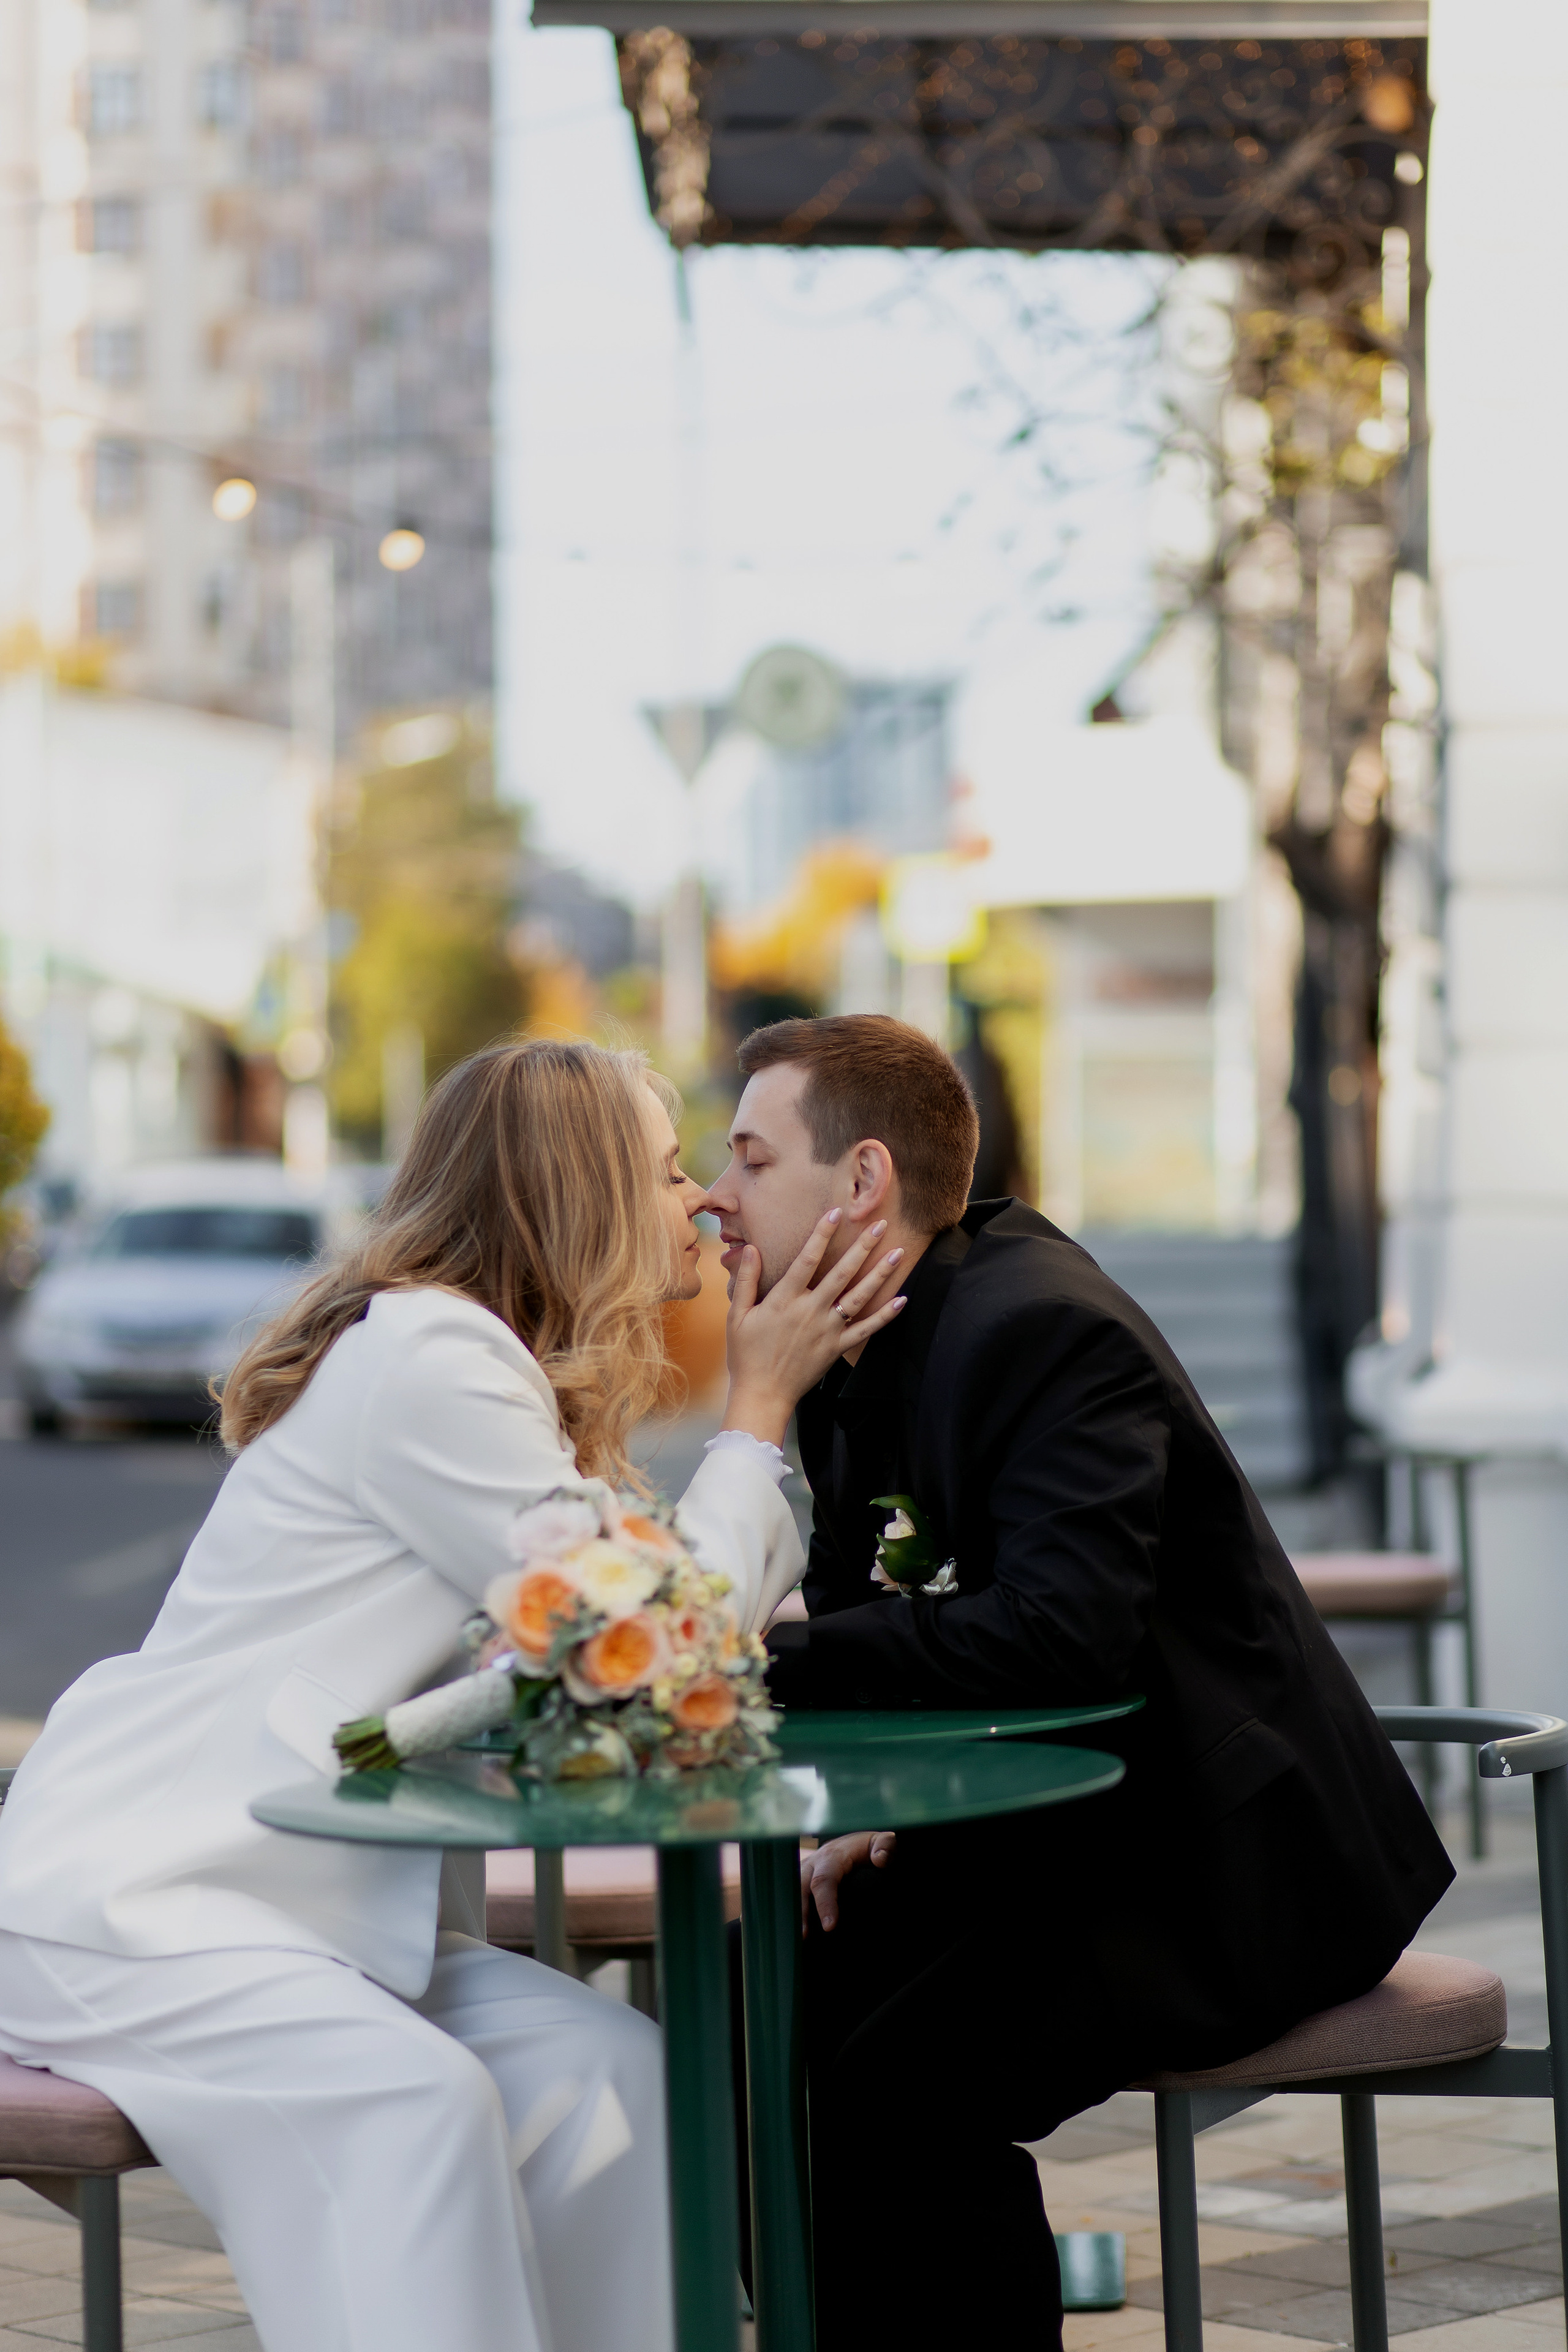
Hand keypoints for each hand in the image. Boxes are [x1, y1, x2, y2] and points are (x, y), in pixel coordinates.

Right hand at [722, 1211, 907, 1446]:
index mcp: (785, 1299)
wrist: (762, 1394)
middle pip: (842, 1272)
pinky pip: (866, 1329)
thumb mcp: (737, 1315)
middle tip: (881, 1225)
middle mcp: (810, 1311)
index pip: (807, 1259)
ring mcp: (827, 1330)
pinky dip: (886, 1315)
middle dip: (863, 1246)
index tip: (836, 1212)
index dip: (822, 1234)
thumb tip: (751, 1249)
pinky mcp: (837, 1348)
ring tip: (898, 1253)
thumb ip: (746, 1280)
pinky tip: (902, 1299)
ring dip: (880, 1274)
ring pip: (859, 1297)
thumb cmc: (745, 1354)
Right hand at [801, 1831, 896, 1930]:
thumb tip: (880, 1859)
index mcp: (831, 1857)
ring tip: (800, 1939)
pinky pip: (794, 1897)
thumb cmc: (864, 1847)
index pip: (824, 1880)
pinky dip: (795, 1913)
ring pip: (793, 1893)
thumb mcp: (877, 1842)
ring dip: (795, 1915)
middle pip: (801, 1888)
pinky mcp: (801, 1883)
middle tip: (805, 1936)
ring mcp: (804, 1874)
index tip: (830, 1926)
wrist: (848, 1844)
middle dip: (802, 1912)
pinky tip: (800, 1933)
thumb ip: (885, 1845)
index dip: (825, 1902)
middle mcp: (813, 1865)